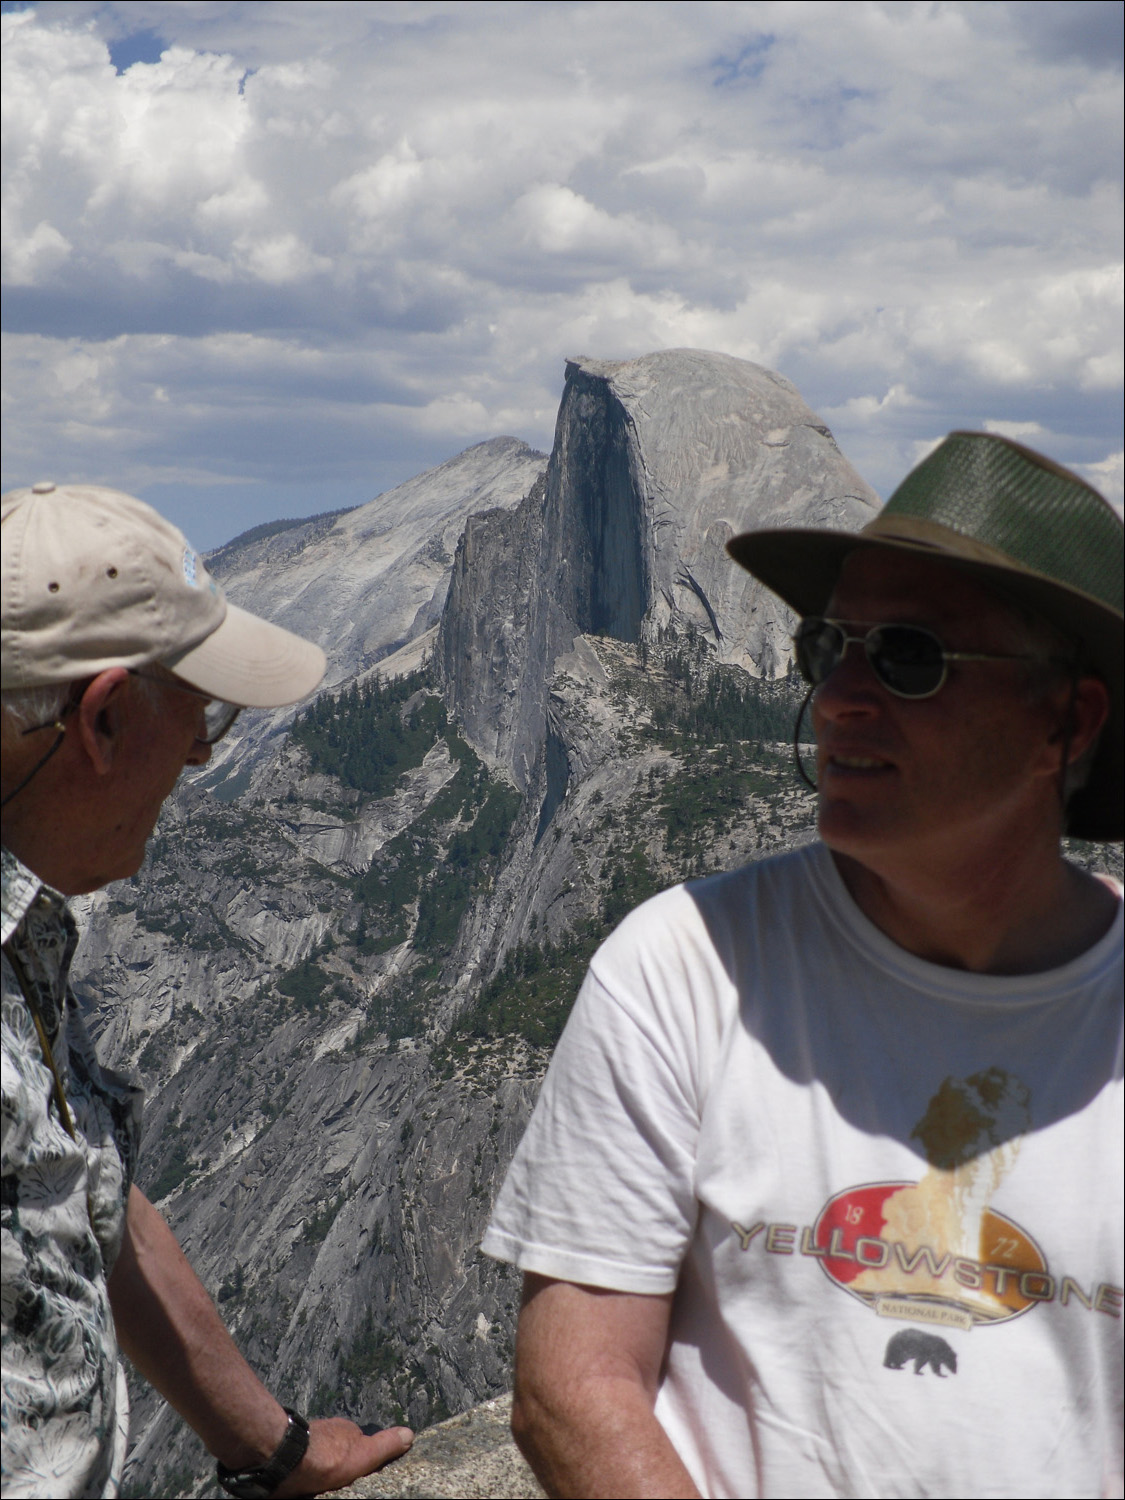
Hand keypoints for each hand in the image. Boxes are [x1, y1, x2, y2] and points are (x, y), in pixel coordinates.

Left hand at [274, 1417, 413, 1497]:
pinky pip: (297, 1463)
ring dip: (317, 1466)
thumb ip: (385, 1445)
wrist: (285, 1459)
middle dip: (337, 1461)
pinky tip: (301, 1483)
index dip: (360, 1457)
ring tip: (318, 1484)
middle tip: (337, 1481)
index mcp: (346, 1430)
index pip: (358, 1441)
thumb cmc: (328, 1458)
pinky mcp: (287, 1453)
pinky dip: (300, 1471)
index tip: (358, 1472)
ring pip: (315, 1454)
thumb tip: (410, 1433)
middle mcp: (326, 1430)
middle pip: (335, 1447)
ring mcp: (305, 1439)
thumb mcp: (364, 1454)